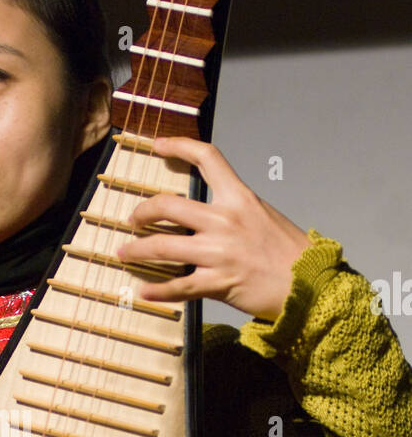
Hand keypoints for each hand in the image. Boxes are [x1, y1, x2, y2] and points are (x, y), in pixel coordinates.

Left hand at [118, 137, 311, 321]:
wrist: (311, 285)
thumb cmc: (289, 253)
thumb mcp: (263, 216)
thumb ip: (233, 211)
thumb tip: (202, 214)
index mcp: (239, 198)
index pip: (207, 158)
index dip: (178, 146)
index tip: (157, 145)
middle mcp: (226, 221)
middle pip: (167, 206)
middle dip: (141, 212)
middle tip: (132, 220)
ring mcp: (219, 253)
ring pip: (163, 246)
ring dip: (137, 249)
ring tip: (125, 252)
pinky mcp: (218, 283)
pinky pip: (177, 287)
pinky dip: (156, 290)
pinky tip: (143, 291)